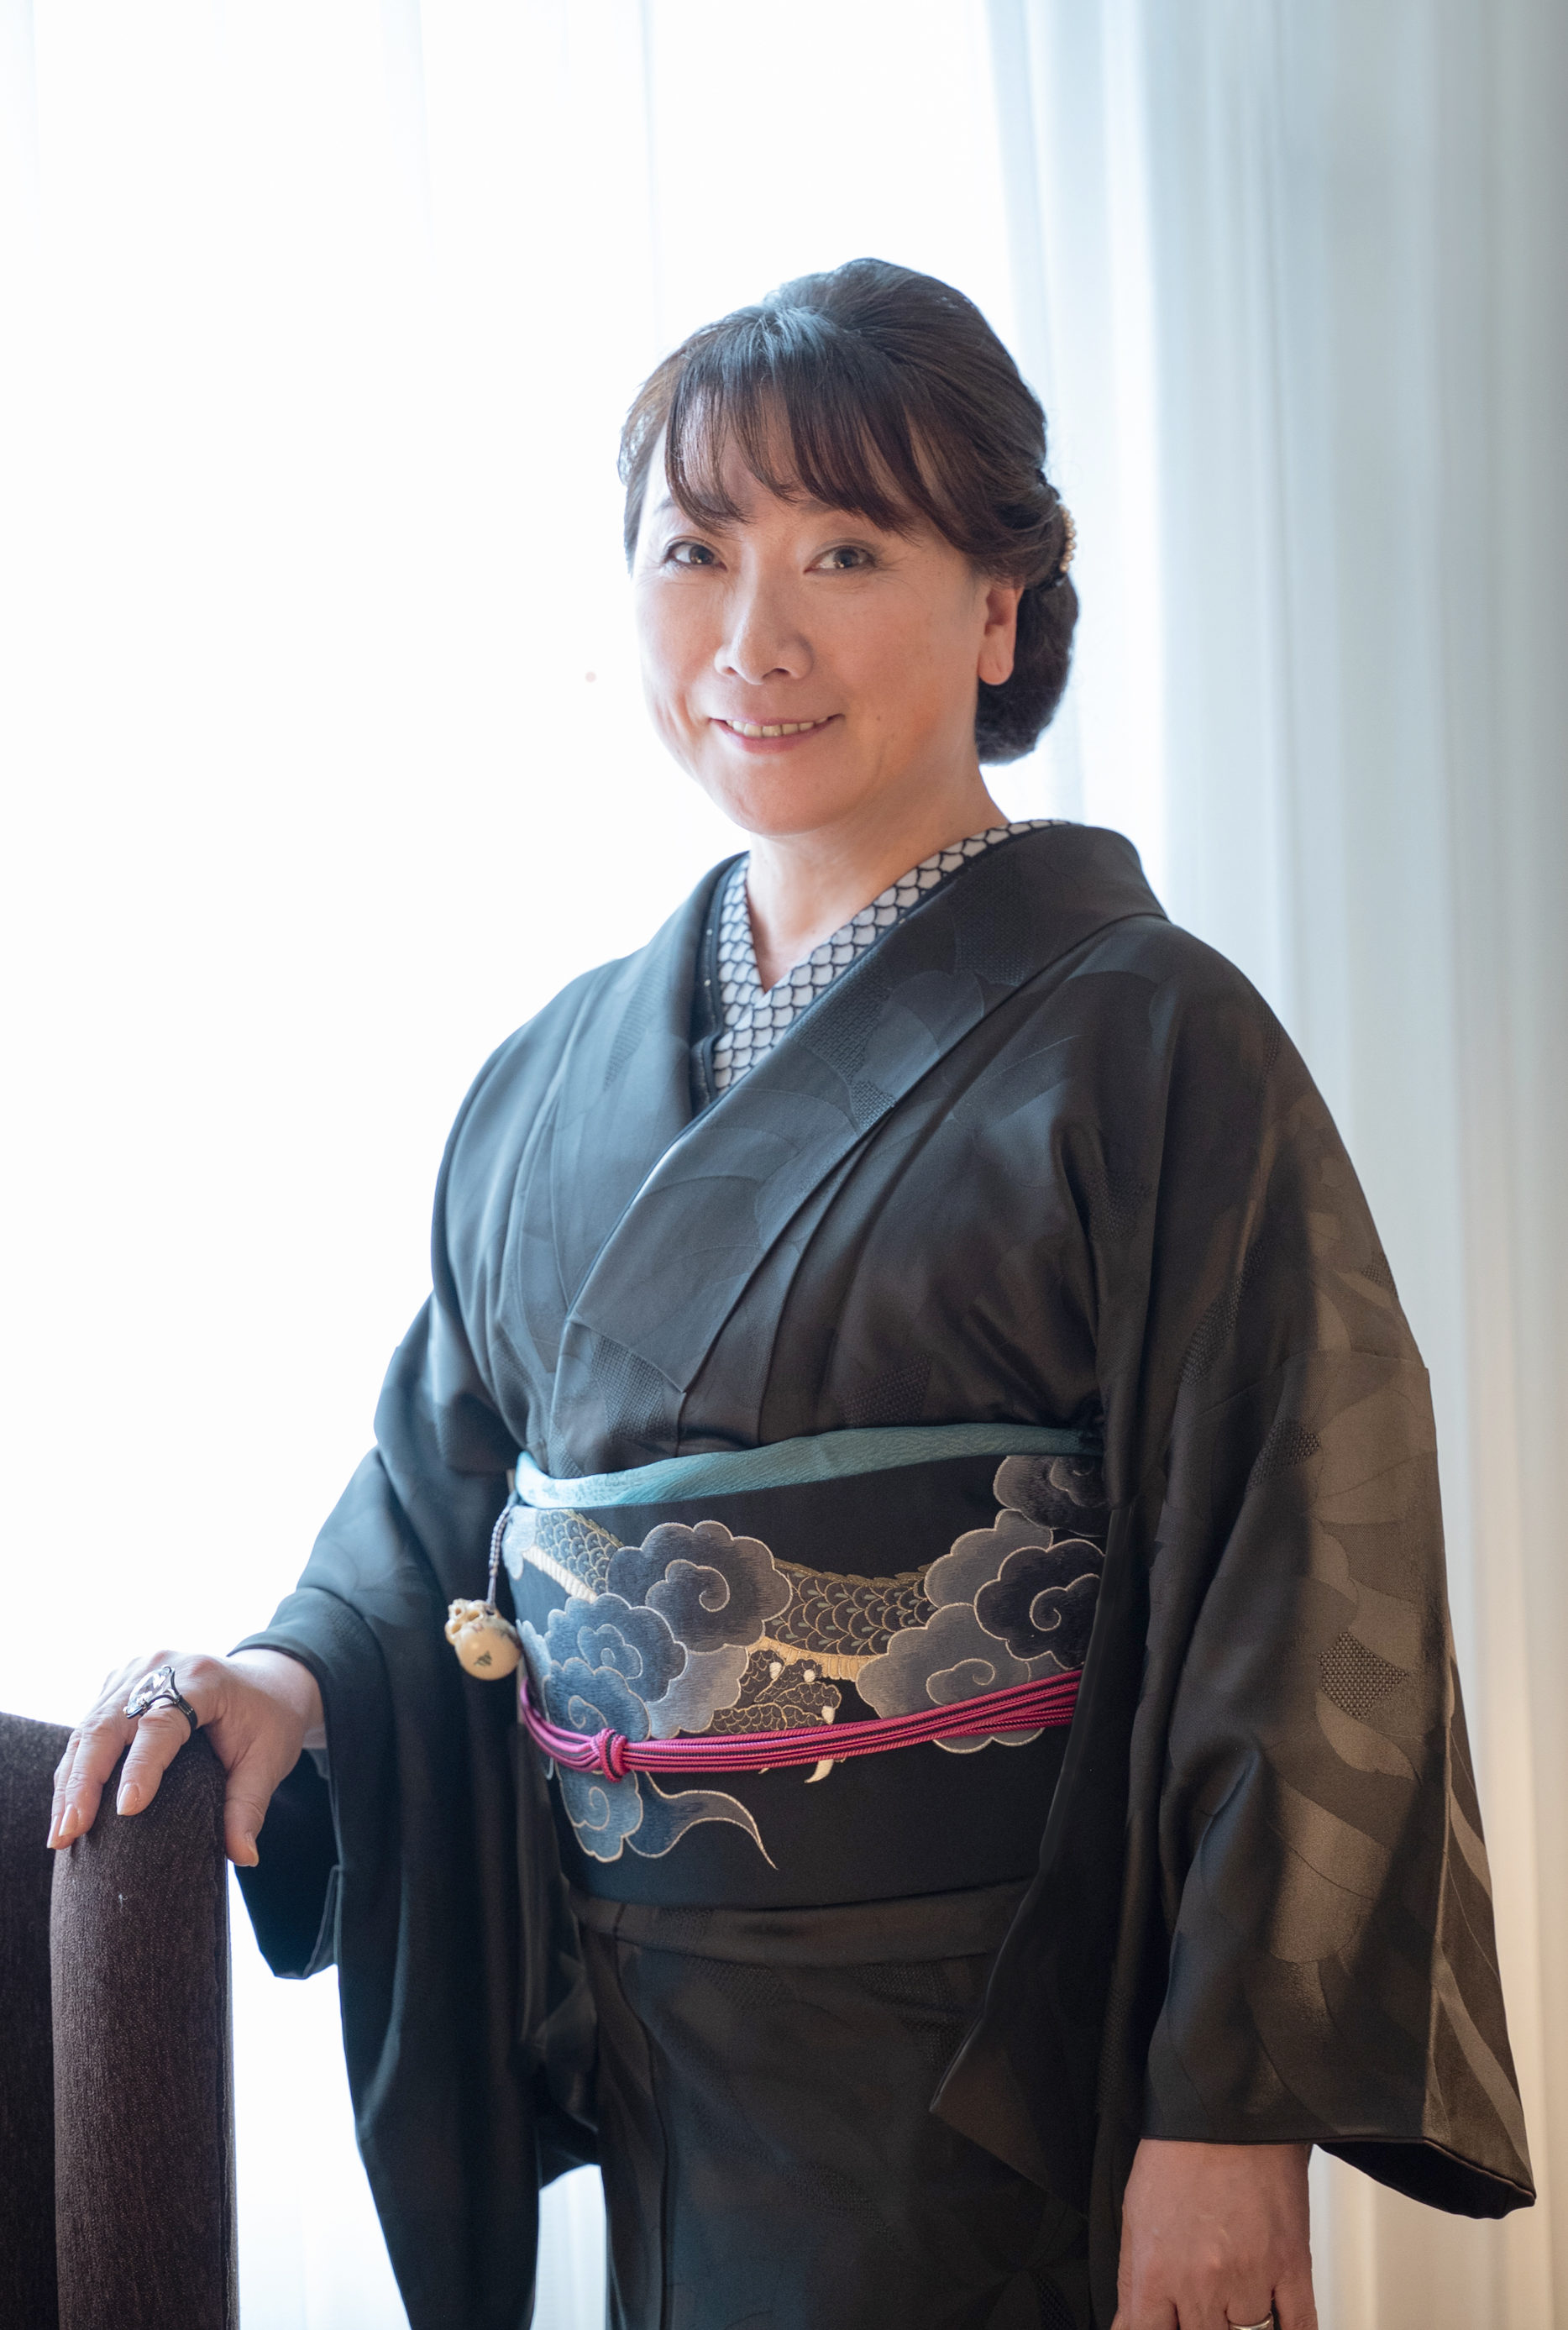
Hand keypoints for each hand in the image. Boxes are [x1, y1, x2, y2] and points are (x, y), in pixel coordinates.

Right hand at [48, 1647, 323, 1867]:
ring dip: (69, 1783)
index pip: (163, 1720)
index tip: (127, 1810)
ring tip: (60, 1835)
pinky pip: (86, 1729)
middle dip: (85, 1781)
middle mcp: (161, 1667)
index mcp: (203, 1678)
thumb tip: (244, 1856)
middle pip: (110, 1722)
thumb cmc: (268, 1721)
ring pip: (88, 1728)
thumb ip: (250, 1805)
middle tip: (70, 1834)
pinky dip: (73, 1771)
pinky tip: (64, 1811)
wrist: (264, 1682)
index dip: (142, 1765)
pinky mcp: (118, 1686)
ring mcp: (134, 1673)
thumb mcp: (268, 1760)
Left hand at [1112, 2138, 1315, 2328]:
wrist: (1229, 2106)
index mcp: (1156, 2271)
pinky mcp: (1292, 2266)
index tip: (1166, 2323)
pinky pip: (1300, 2327)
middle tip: (1204, 2303)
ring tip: (1235, 2296)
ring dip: (1242, 2324)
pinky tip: (1278, 2322)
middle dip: (1202, 2325)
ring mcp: (1250, 2278)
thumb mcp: (1136, 2214)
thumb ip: (1132, 2280)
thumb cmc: (1180, 2152)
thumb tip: (1127, 2325)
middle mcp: (1202, 2283)